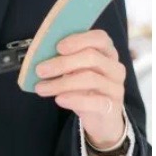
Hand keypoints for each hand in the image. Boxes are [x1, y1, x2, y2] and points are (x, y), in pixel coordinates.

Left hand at [34, 29, 125, 148]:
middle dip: (62, 63)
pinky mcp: (112, 106)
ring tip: (41, 88)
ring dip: (61, 83)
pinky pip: (94, 101)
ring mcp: (116, 87)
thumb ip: (66, 61)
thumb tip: (40, 57)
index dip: (78, 40)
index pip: (99, 38)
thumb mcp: (77, 72)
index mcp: (107, 53)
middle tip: (40, 70)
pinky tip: (59, 100)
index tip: (58, 47)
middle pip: (91, 57)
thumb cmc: (86, 88)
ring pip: (90, 78)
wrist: (101, 117)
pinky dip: (74, 99)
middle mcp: (115, 67)